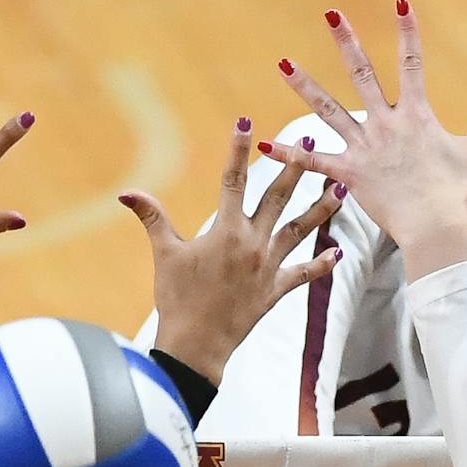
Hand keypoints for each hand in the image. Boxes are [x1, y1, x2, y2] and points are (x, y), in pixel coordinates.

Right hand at [120, 119, 343, 381]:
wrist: (196, 346)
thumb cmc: (176, 299)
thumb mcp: (164, 255)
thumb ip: (152, 218)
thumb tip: (126, 193)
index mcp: (225, 230)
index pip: (233, 180)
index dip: (237, 149)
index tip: (245, 121)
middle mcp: (252, 243)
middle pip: (277, 197)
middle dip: (294, 166)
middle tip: (310, 141)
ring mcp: (267, 267)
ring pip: (300, 230)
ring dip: (322, 207)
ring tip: (340, 186)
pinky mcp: (275, 291)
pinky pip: (303, 274)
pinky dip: (321, 264)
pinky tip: (338, 252)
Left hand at [257, 2, 466, 280]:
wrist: (437, 225)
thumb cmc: (458, 191)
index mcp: (416, 114)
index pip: (412, 62)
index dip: (408, 31)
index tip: (400, 2)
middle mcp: (387, 123)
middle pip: (362, 74)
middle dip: (347, 42)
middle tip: (331, 14)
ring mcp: (365, 146)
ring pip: (329, 109)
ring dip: (305, 86)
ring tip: (283, 63)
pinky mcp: (348, 173)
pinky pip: (313, 161)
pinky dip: (289, 154)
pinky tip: (264, 145)